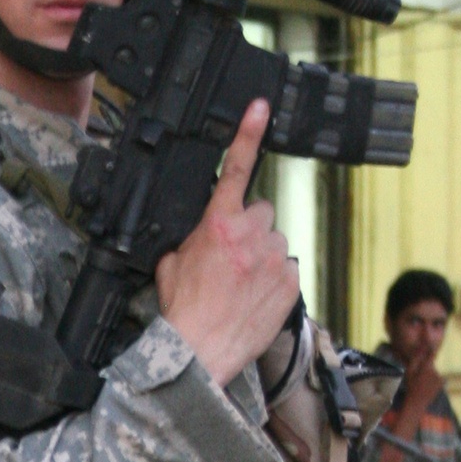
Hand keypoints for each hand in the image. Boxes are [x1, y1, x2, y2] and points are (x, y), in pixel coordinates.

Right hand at [155, 100, 299, 388]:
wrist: (199, 353)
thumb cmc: (181, 312)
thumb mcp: (169, 263)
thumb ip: (190, 237)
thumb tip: (199, 234)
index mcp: (217, 224)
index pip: (237, 167)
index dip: (249, 132)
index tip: (262, 108)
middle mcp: (250, 236)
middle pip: (261, 211)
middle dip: (250, 227)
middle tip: (231, 257)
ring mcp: (274, 259)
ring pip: (276, 242)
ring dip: (263, 255)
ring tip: (241, 284)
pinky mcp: (291, 283)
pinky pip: (287, 268)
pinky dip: (274, 279)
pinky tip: (255, 297)